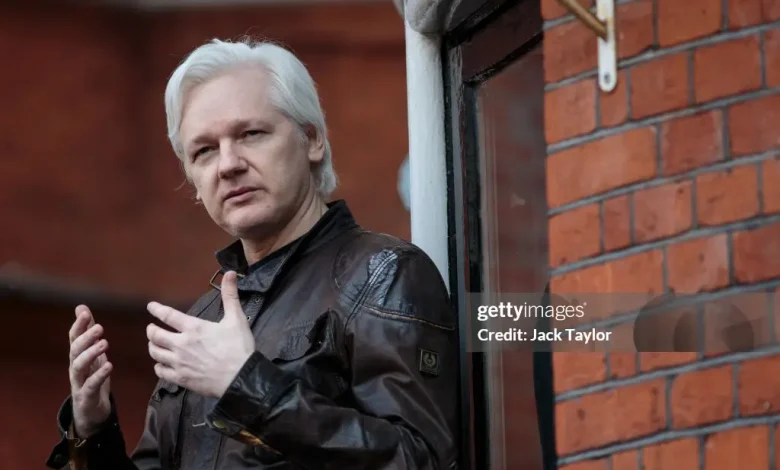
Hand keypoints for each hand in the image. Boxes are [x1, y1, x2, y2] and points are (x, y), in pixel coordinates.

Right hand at [69, 305, 112, 438]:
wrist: (90, 413)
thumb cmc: (92, 379)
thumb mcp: (92, 355)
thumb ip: (88, 333)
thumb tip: (82, 308)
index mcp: (78, 357)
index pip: (74, 338)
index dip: (78, 325)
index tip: (85, 312)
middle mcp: (75, 368)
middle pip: (74, 350)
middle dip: (85, 337)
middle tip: (100, 327)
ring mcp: (78, 383)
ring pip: (78, 366)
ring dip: (91, 353)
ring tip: (105, 343)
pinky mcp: (86, 396)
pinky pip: (90, 385)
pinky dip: (99, 375)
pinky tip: (109, 365)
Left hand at [146, 271, 255, 397]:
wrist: (240, 378)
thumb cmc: (239, 348)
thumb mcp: (236, 319)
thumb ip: (230, 296)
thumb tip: (230, 273)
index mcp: (194, 328)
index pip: (168, 315)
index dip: (157, 309)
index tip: (150, 306)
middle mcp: (181, 344)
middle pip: (156, 335)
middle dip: (151, 330)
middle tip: (151, 328)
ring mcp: (179, 362)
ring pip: (155, 353)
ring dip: (152, 347)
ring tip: (154, 344)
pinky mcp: (180, 378)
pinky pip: (160, 372)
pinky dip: (158, 366)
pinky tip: (160, 365)